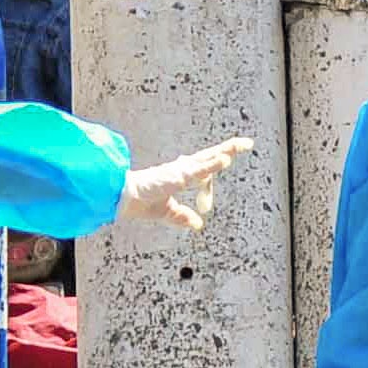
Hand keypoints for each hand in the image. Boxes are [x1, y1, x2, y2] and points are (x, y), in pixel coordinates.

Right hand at [120, 136, 255, 230]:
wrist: (120, 200)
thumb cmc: (139, 201)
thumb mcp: (166, 212)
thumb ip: (181, 216)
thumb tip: (197, 224)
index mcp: (178, 175)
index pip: (202, 170)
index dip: (212, 175)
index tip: (213, 192)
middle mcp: (180, 169)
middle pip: (209, 156)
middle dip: (228, 149)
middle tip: (246, 143)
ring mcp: (178, 171)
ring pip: (206, 159)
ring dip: (225, 152)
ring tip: (241, 145)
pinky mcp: (175, 176)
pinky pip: (197, 170)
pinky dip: (211, 166)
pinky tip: (225, 160)